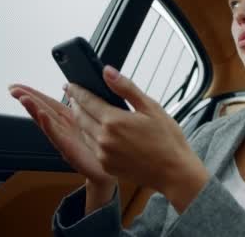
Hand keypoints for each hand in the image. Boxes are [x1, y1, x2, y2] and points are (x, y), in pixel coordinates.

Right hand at [8, 83, 115, 186]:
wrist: (108, 171)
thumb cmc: (102, 146)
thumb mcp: (94, 119)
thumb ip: (83, 104)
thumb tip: (72, 89)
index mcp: (70, 119)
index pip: (48, 102)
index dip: (34, 93)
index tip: (18, 85)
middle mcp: (64, 128)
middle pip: (42, 109)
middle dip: (27, 98)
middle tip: (12, 89)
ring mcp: (65, 139)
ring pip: (46, 121)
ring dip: (34, 109)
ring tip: (23, 98)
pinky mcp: (69, 149)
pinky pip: (57, 136)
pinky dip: (49, 126)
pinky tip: (42, 116)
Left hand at [64, 65, 208, 211]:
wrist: (174, 172)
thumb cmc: (167, 139)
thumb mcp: (151, 107)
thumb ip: (126, 88)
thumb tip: (107, 72)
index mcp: (114, 121)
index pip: (87, 100)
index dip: (77, 90)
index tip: (70, 85)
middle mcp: (104, 138)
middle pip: (80, 116)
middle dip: (76, 103)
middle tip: (74, 95)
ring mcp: (103, 154)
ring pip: (84, 132)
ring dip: (81, 119)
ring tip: (84, 110)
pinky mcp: (106, 166)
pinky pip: (92, 146)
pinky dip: (90, 135)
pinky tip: (97, 130)